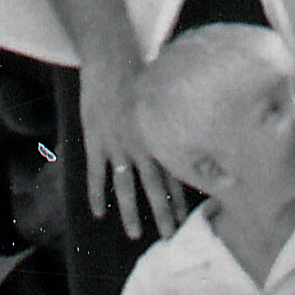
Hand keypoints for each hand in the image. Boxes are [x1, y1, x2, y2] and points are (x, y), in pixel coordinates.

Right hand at [74, 40, 182, 238]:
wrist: (114, 59)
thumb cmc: (143, 73)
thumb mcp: (167, 96)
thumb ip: (176, 119)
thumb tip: (197, 131)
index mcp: (161, 136)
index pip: (175, 174)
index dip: (180, 197)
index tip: (188, 217)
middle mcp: (143, 145)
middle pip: (155, 187)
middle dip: (163, 213)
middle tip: (170, 236)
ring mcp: (118, 145)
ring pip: (126, 187)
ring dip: (131, 212)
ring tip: (135, 235)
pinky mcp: (96, 141)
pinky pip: (96, 175)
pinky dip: (96, 195)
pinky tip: (99, 213)